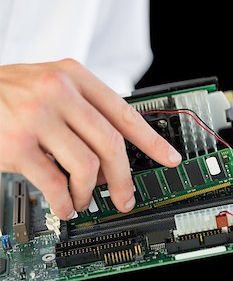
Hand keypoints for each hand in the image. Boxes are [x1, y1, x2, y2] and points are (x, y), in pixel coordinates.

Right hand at [0, 59, 181, 218]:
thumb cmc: (12, 91)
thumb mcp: (51, 84)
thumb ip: (83, 109)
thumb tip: (112, 152)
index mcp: (74, 76)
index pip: (123, 112)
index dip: (151, 140)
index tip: (169, 158)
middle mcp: (59, 92)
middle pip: (111, 143)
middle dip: (123, 178)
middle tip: (125, 197)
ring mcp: (38, 118)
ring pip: (87, 166)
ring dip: (90, 192)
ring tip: (84, 199)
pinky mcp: (18, 145)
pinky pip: (55, 183)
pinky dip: (66, 201)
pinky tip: (65, 204)